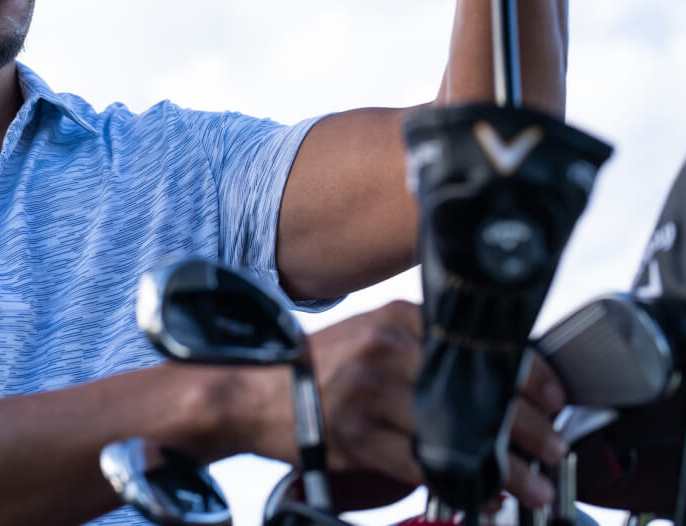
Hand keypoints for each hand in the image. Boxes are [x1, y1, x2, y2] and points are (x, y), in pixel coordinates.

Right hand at [306, 301, 569, 508]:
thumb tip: (495, 379)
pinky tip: (481, 495)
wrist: (258, 392)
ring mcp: (370, 392)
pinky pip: (423, 465)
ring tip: (530, 485)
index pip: (481, 346)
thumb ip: (423, 346)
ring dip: (505, 467)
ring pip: (458, 434)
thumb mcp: (372, 335)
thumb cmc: (320, 369)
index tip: (555, 401)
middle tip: (554, 448)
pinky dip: (459, 485)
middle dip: (528, 428)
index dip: (531, 378)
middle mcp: (386, 348)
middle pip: (478, 392)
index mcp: (398, 318)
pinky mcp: (357, 435)